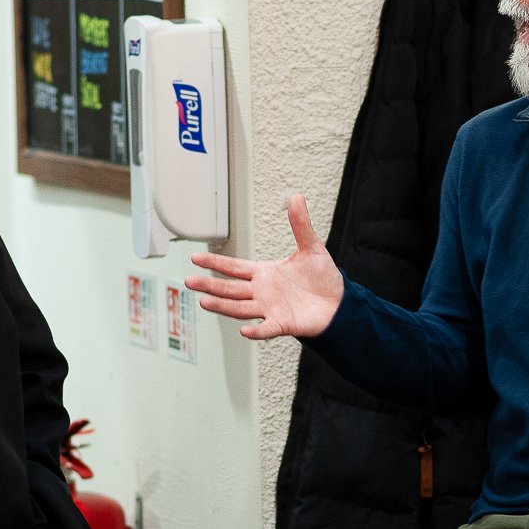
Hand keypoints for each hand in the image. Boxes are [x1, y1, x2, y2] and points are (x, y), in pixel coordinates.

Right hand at [187, 195, 345, 339]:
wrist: (339, 303)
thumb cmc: (323, 278)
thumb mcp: (311, 247)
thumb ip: (300, 224)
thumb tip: (295, 197)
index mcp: (264, 273)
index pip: (234, 267)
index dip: (215, 262)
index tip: (195, 258)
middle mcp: (262, 292)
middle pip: (230, 289)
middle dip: (209, 285)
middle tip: (189, 281)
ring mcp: (270, 309)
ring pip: (240, 308)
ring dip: (223, 306)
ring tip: (205, 302)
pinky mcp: (283, 324)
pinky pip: (266, 329)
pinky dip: (256, 331)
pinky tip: (245, 331)